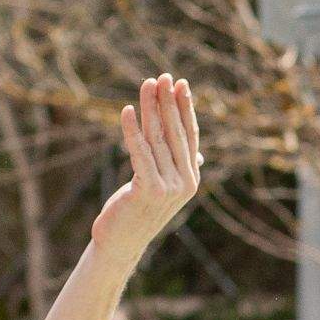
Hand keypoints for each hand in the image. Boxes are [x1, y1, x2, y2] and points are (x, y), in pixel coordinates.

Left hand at [90, 75, 204, 256]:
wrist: (121, 243)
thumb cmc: (137, 212)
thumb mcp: (162, 187)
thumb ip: (180, 167)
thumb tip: (198, 152)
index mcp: (191, 179)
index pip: (190, 136)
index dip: (185, 109)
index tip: (180, 84)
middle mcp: (185, 182)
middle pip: (175, 133)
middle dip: (168, 102)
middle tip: (163, 76)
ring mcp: (169, 187)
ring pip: (157, 139)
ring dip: (150, 108)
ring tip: (146, 84)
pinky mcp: (149, 190)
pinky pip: (140, 152)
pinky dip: (132, 130)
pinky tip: (126, 110)